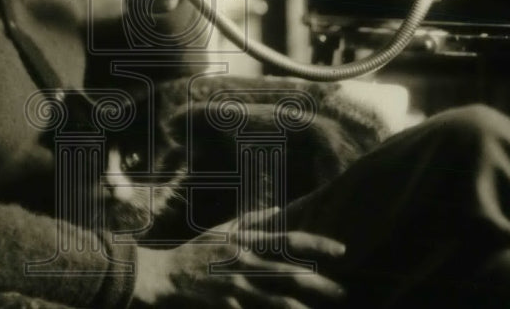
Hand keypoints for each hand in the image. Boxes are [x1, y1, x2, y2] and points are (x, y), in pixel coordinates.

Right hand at [133, 212, 347, 307]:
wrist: (165, 274)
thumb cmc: (198, 250)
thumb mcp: (225, 229)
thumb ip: (254, 220)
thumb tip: (281, 209)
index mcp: (247, 241)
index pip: (288, 240)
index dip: (316, 244)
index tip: (341, 249)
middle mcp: (245, 262)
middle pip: (289, 273)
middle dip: (319, 283)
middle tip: (343, 290)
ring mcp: (236, 287)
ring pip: (276, 300)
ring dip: (302, 307)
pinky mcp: (228, 306)